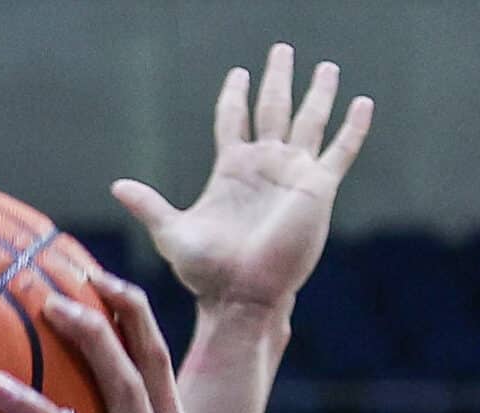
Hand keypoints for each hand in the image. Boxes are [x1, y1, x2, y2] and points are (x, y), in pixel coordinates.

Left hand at [113, 43, 373, 314]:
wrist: (242, 295)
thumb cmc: (207, 272)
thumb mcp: (172, 234)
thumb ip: (149, 206)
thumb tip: (117, 186)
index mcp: (230, 170)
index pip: (233, 120)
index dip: (234, 96)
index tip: (238, 73)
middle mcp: (264, 165)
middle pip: (273, 108)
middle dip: (277, 79)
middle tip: (281, 50)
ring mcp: (293, 174)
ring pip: (309, 121)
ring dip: (318, 93)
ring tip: (325, 66)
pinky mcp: (318, 188)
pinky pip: (340, 150)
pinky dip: (353, 128)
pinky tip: (363, 103)